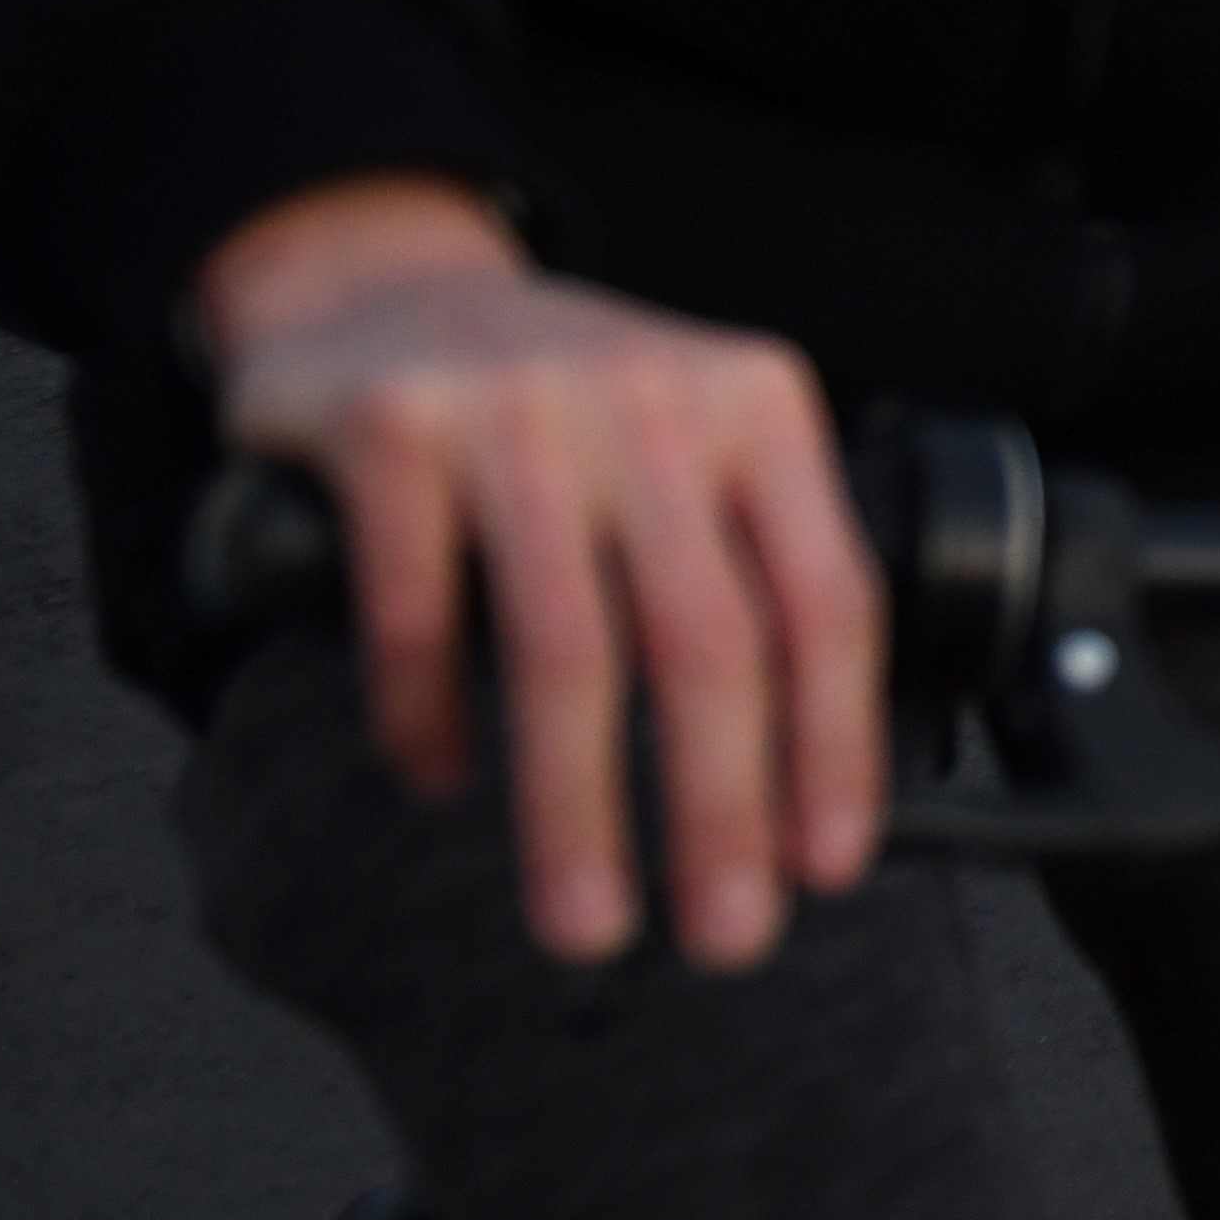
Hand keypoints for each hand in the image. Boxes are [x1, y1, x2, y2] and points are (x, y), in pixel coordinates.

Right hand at [197, 177, 883, 971]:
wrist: (382, 283)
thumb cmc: (558, 406)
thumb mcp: (686, 443)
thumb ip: (739, 564)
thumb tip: (792, 782)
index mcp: (757, 407)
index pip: (827, 598)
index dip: (837, 745)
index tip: (829, 864)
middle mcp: (652, 398)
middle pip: (709, 640)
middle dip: (721, 809)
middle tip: (725, 937)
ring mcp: (520, 408)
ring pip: (568, 649)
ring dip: (578, 810)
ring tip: (585, 922)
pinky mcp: (393, 429)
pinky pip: (417, 616)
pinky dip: (428, 719)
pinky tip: (440, 775)